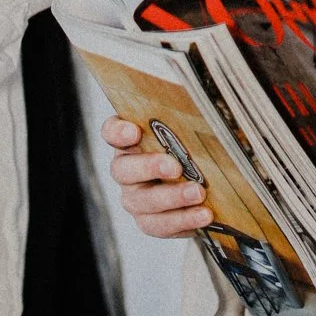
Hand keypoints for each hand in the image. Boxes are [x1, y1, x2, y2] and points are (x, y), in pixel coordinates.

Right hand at [101, 118, 213, 235]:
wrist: (198, 181)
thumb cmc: (186, 147)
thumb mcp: (182, 127)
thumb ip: (181, 110)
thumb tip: (194, 90)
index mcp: (129, 141)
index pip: (111, 132)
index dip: (118, 132)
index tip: (134, 131)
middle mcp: (126, 171)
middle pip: (124, 170)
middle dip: (150, 167)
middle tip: (176, 167)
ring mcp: (136, 199)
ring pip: (145, 202)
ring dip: (173, 198)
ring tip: (198, 193)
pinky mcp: (151, 222)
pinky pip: (162, 225)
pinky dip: (185, 220)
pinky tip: (204, 214)